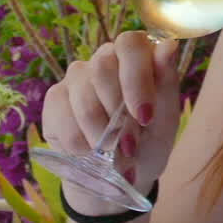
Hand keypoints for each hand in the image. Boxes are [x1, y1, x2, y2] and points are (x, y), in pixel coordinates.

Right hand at [41, 31, 181, 214]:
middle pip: (102, 69)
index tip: (144, 116)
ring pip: (84, 100)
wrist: (118, 178)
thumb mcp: (165, 120)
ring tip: (113, 154)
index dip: (136, 79)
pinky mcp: (54, 100)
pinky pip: (65, 123)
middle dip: (119, 116)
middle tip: (130, 145)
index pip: (130, 44)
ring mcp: (75, 78)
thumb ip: (166, 83)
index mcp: (134, 56)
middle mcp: (102, 59)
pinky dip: (82, 147)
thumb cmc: (148, 143)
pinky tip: (90, 152)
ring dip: (102, 137)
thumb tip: (168, 45)